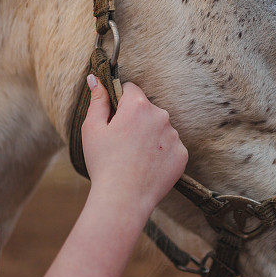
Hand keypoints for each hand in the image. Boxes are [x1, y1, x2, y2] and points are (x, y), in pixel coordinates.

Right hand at [81, 75, 187, 215]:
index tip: (114, 118)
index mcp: (138, 106)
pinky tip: (147, 167)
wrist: (123, 199)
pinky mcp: (182, 154)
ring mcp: (174, 136)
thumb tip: (94, 77)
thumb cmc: (104, 163)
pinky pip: (170, 147)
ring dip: (149, 137)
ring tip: (134, 158)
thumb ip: (97, 100)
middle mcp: (161, 116)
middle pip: (146, 109)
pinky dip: (160, 153)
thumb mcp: (92, 128)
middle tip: (121, 143)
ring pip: (159, 128)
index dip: (119, 102)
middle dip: (135, 120)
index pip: (131, 89)